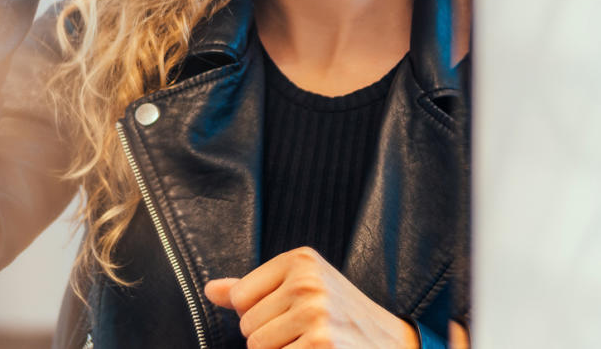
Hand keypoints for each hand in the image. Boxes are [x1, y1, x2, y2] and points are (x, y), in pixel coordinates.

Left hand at [204, 246, 418, 348]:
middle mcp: (308, 282)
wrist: (390, 341)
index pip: (241, 296)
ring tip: (309, 343)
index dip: (258, 313)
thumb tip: (211, 290)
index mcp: (301, 260)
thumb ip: (253, 288)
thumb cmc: (341, 315)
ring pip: (258, 347)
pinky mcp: (319, 345)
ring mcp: (314, 314)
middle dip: (269, 336)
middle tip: (304, 332)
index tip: (289, 311)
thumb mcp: (302, 287)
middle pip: (247, 325)